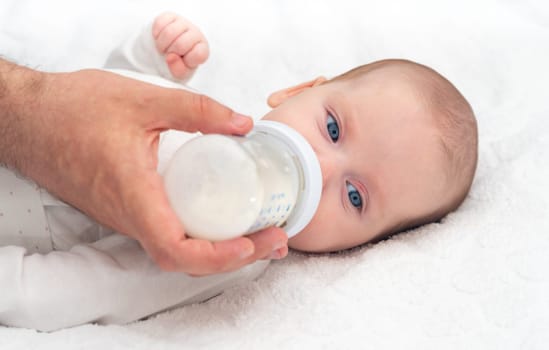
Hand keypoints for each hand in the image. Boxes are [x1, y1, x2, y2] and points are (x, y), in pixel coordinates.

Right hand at [0, 61, 287, 274]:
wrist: (30, 119)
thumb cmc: (76, 109)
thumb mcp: (144, 101)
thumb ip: (197, 110)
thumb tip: (244, 124)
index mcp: (133, 194)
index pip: (176, 249)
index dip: (217, 257)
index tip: (251, 245)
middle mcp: (129, 216)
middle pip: (185, 259)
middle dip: (233, 256)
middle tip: (274, 237)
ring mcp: (126, 216)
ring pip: (176, 250)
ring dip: (220, 249)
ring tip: (259, 231)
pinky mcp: (125, 209)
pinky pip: (165, 234)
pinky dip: (200, 236)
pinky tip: (222, 218)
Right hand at [152, 12, 209, 79]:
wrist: (169, 51)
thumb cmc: (178, 63)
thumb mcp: (181, 73)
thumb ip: (178, 70)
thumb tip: (170, 57)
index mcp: (202, 49)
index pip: (197, 54)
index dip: (186, 61)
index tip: (182, 61)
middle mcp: (196, 33)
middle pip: (180, 44)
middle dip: (170, 53)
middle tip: (168, 55)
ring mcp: (184, 23)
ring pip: (169, 32)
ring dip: (161, 44)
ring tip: (163, 48)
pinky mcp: (171, 16)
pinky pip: (160, 23)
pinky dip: (156, 34)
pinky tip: (159, 38)